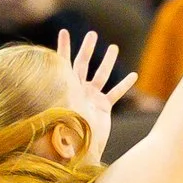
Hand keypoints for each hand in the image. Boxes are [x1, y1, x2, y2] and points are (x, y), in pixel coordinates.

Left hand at [50, 25, 134, 154]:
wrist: (81, 151)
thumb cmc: (68, 135)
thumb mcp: (61, 116)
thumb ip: (57, 104)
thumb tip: (48, 92)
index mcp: (67, 89)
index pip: (64, 64)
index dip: (64, 48)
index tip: (64, 31)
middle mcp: (79, 91)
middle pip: (84, 64)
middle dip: (88, 48)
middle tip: (92, 34)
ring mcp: (92, 98)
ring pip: (102, 75)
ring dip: (108, 62)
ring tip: (113, 47)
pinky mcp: (104, 107)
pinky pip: (116, 93)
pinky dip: (124, 85)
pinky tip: (133, 76)